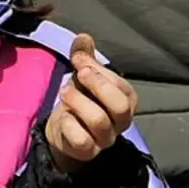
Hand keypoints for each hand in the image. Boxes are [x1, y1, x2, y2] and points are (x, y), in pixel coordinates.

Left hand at [45, 34, 138, 167]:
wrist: (65, 131)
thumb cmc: (82, 99)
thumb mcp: (84, 75)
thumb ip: (85, 56)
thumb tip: (83, 36)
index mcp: (125, 101)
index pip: (123, 87)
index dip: (100, 70)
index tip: (79, 60)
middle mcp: (120, 122)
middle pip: (119, 106)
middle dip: (98, 85)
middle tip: (78, 74)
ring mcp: (105, 139)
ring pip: (99, 121)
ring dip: (77, 100)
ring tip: (63, 91)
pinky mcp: (87, 151)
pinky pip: (82, 139)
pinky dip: (69, 124)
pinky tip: (63, 116)